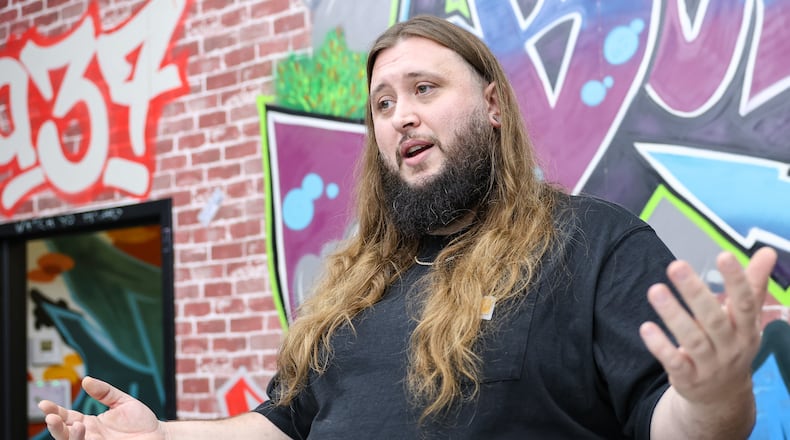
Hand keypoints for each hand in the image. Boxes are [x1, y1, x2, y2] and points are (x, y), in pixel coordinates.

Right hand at [38, 376, 163, 439]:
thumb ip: (105, 392)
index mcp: (91, 423)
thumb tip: (86, 380)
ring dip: (69, 437)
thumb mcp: (123, 402)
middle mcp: (90, 436)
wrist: (159, 435)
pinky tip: (85, 434)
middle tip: (52, 417)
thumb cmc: (141, 420)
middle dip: (55, 427)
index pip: (67, 417)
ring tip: (75, 425)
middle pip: (64, 434)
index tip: (44, 404)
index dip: (55, 411)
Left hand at [639, 247, 776, 404]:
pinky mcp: (688, 378)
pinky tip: (646, 328)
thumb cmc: (732, 344)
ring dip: (673, 315)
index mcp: (746, 329)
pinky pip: (674, 362)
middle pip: (714, 319)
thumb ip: (753, 284)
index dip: (736, 280)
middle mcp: (730, 347)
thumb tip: (767, 251)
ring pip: (692, 339)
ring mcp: (709, 365)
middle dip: (696, 292)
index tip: (723, 255)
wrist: (723, 396)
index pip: (744, 303)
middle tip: (677, 265)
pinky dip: (661, 346)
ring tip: (655, 290)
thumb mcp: (746, 319)